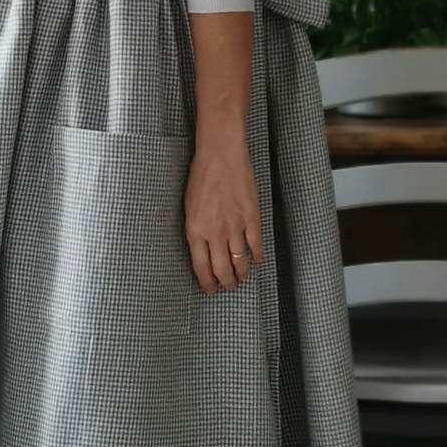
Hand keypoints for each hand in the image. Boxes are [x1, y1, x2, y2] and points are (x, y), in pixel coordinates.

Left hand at [184, 134, 263, 293]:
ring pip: (240, 262)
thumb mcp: (189, 208)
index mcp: (195, 231)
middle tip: (227, 287)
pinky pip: (256, 246)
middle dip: (225, 283)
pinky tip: (256, 261)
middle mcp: (215, 234)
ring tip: (241, 278)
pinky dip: (257, 258)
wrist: (221, 157)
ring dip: (241, 274)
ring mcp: (235, 227)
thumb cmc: (201, 178)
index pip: (201, 267)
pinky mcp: (251, 219)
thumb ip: (197, 231)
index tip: (209, 290)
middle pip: (222, 270)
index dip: (206, 283)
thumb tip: (203, 250)